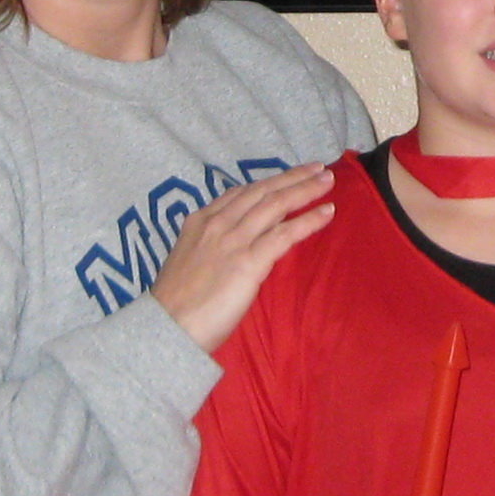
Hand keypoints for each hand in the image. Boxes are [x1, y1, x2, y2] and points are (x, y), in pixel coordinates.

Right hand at [151, 162, 336, 352]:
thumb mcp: (190, 259)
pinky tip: (327, 212)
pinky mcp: (249, 261)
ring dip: (306, 189)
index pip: (242, 192)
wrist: (166, 328)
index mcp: (201, 221)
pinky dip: (309, 220)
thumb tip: (239, 243)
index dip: (269, 181)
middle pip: (263, 191)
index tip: (289, 174)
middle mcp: (218, 224)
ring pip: (277, 204)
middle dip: (293, 176)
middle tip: (318, 168)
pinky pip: (285, 233)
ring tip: (328, 181)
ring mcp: (234, 240)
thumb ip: (214, 245)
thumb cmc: (177, 304)